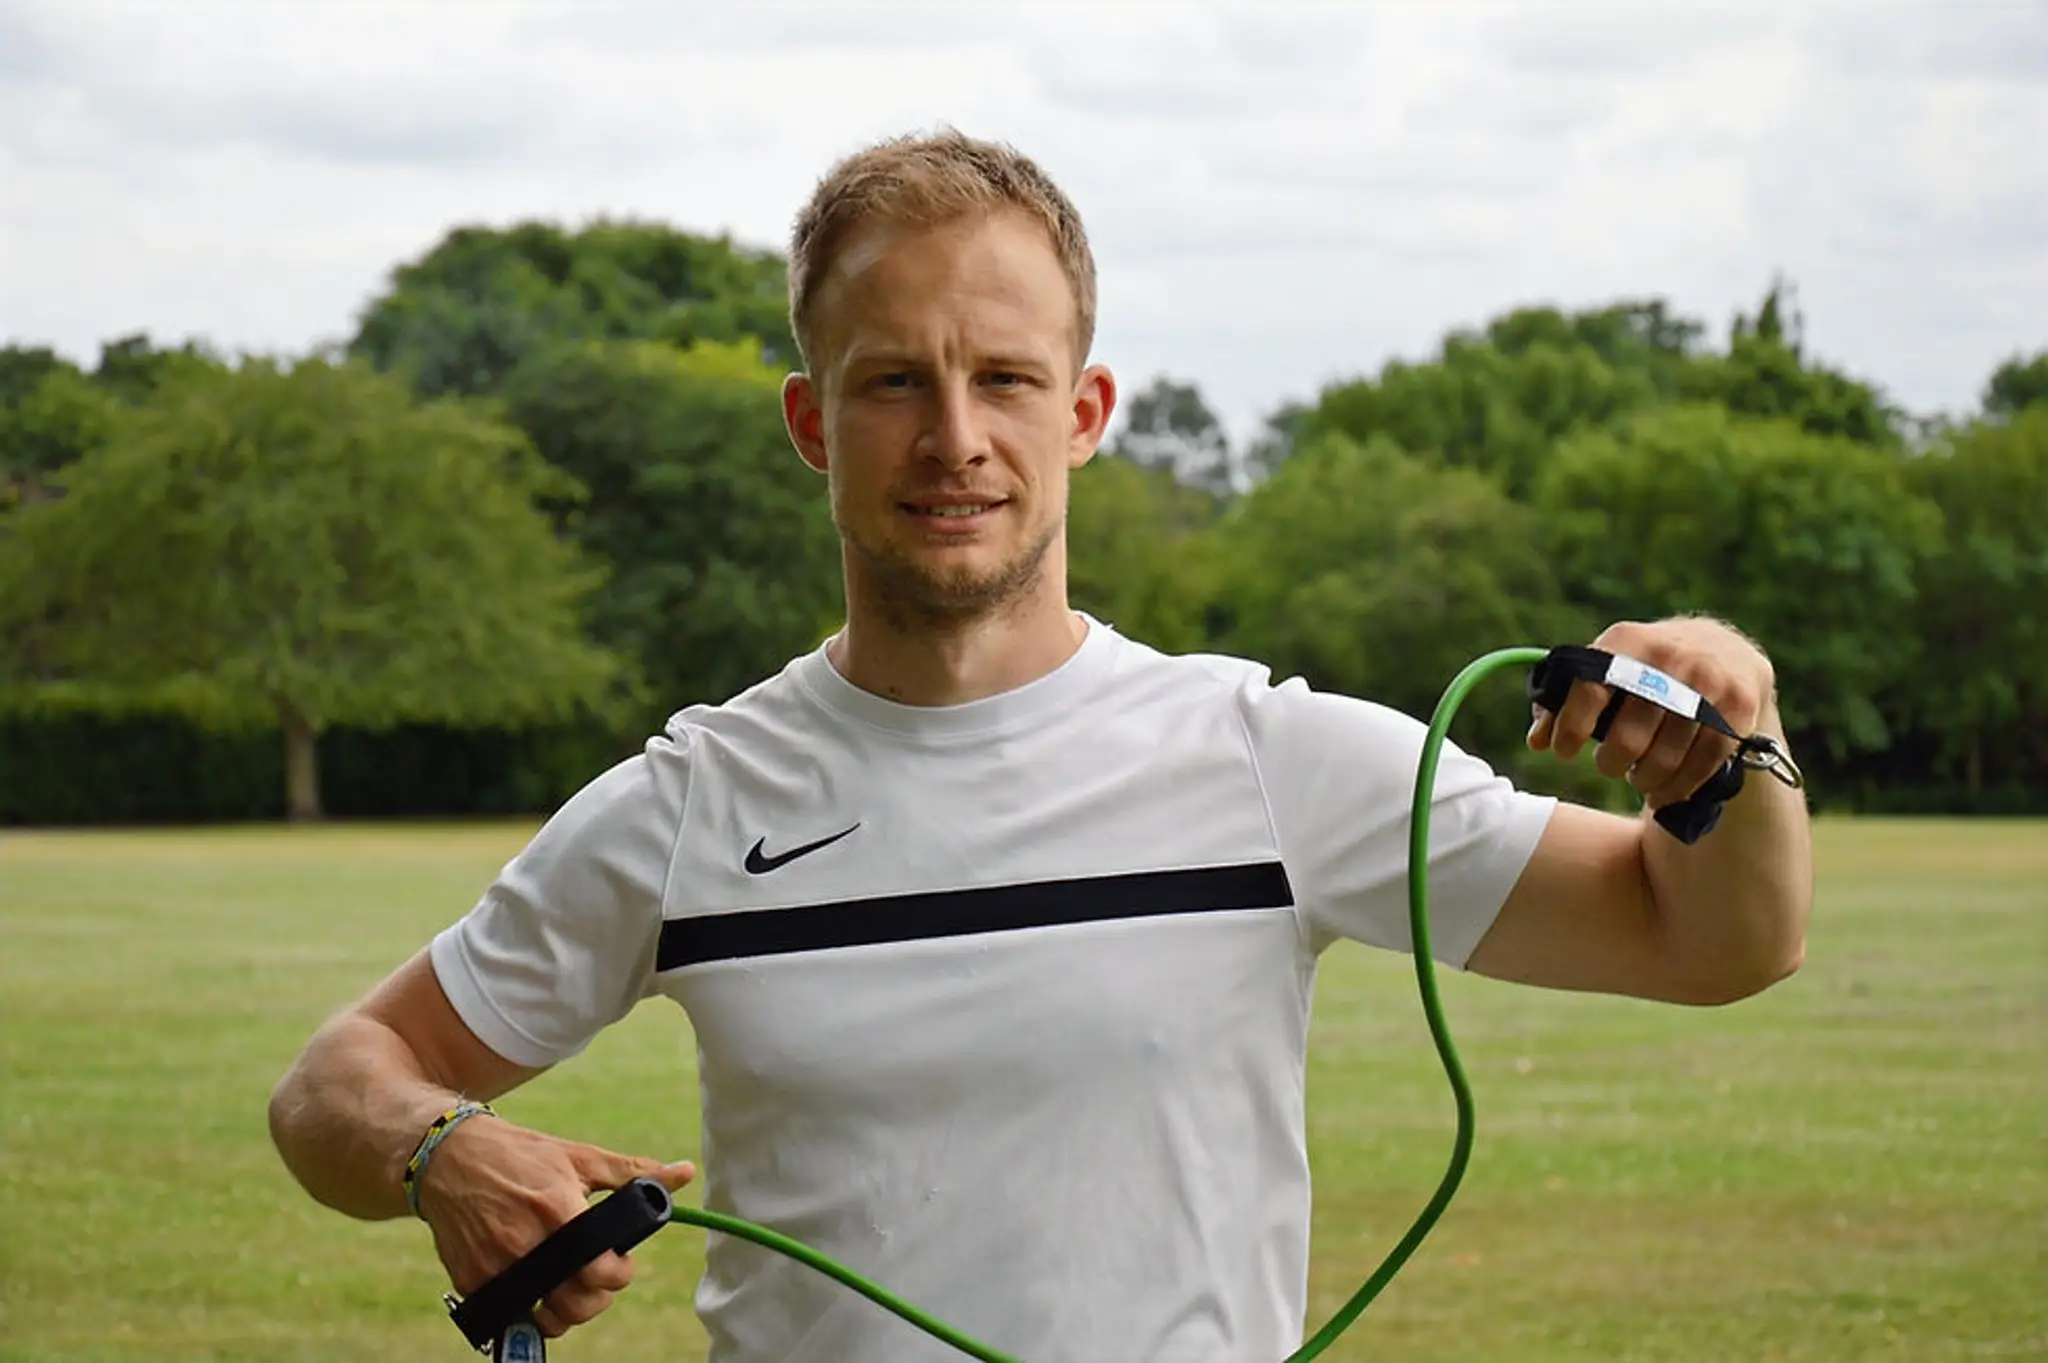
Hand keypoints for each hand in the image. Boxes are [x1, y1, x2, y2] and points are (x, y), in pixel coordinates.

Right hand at [415, 1112, 696, 1339]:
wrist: (448, 1158)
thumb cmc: (522, 1155)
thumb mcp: (578, 1156)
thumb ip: (632, 1172)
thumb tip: (684, 1173)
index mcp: (558, 1209)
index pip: (600, 1270)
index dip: (619, 1274)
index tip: (619, 1262)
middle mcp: (525, 1242)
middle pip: (576, 1304)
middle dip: (596, 1299)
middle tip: (596, 1279)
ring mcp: (495, 1265)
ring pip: (544, 1319)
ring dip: (564, 1313)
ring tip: (569, 1289)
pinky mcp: (471, 1279)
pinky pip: (510, 1313)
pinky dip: (528, 1309)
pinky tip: (536, 1287)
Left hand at [1528, 617, 1775, 810]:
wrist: (1727, 650)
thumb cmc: (1647, 667)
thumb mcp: (1610, 666)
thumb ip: (1568, 698)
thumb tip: (1537, 741)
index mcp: (1627, 641)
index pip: (1588, 690)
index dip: (1569, 728)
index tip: (1562, 753)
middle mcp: (1669, 657)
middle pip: (1628, 737)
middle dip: (1611, 763)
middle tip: (1611, 765)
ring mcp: (1708, 681)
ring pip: (1665, 758)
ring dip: (1644, 780)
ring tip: (1638, 779)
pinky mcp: (1740, 706)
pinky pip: (1703, 763)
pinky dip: (1679, 786)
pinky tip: (1665, 792)